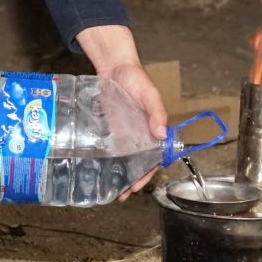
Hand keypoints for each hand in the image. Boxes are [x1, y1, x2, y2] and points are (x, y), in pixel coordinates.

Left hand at [75, 25, 167, 202]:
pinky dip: (107, 160)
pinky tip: (99, 170)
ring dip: (119, 174)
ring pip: (124, 159)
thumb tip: (162, 134)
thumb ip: (156, 112)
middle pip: (138, 163)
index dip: (147, 174)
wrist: (114, 66)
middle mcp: (140, 135)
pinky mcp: (110, 128)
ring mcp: (124, 133)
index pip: (154, 158)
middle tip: (121, 195)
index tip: (137, 186)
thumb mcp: (149, 94)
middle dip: (132, 180)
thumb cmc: (136, 78)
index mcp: (153, 129)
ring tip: (110, 189)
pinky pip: (110, 147)